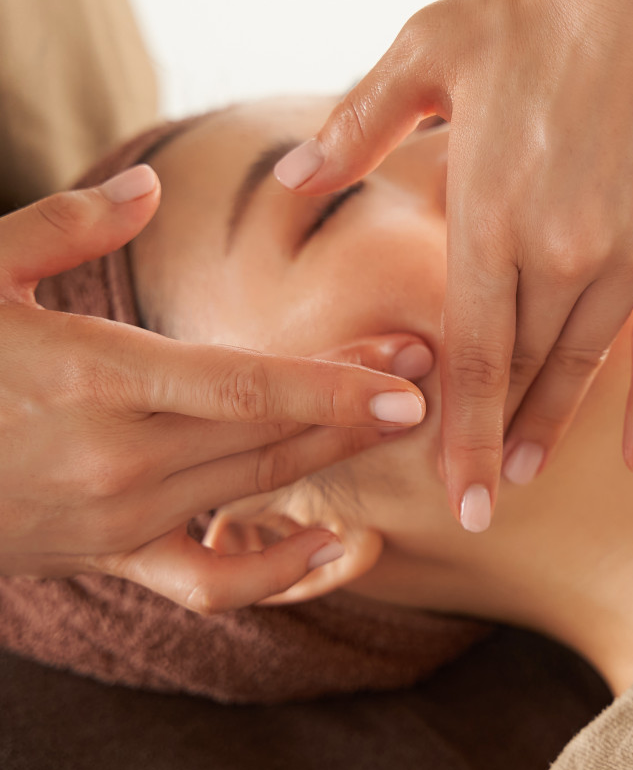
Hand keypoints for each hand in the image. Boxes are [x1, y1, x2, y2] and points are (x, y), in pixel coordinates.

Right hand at [0, 166, 430, 609]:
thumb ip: (66, 225)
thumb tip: (151, 187)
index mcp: (91, 376)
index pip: (241, 387)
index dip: (332, 388)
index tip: (408, 381)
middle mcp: (116, 457)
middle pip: (270, 435)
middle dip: (358, 406)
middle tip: (428, 371)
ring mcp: (117, 517)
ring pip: (256, 488)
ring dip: (335, 456)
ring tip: (398, 421)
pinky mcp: (109, 555)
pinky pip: (209, 582)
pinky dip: (278, 574)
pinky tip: (333, 546)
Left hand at [274, 0, 632, 528]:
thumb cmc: (535, 9)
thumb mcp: (427, 52)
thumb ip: (359, 126)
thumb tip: (293, 177)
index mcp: (491, 214)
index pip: (468, 355)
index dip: (458, 434)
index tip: (453, 500)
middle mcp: (564, 249)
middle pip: (524, 370)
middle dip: (497, 440)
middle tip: (480, 500)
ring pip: (588, 363)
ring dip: (556, 426)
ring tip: (528, 476)